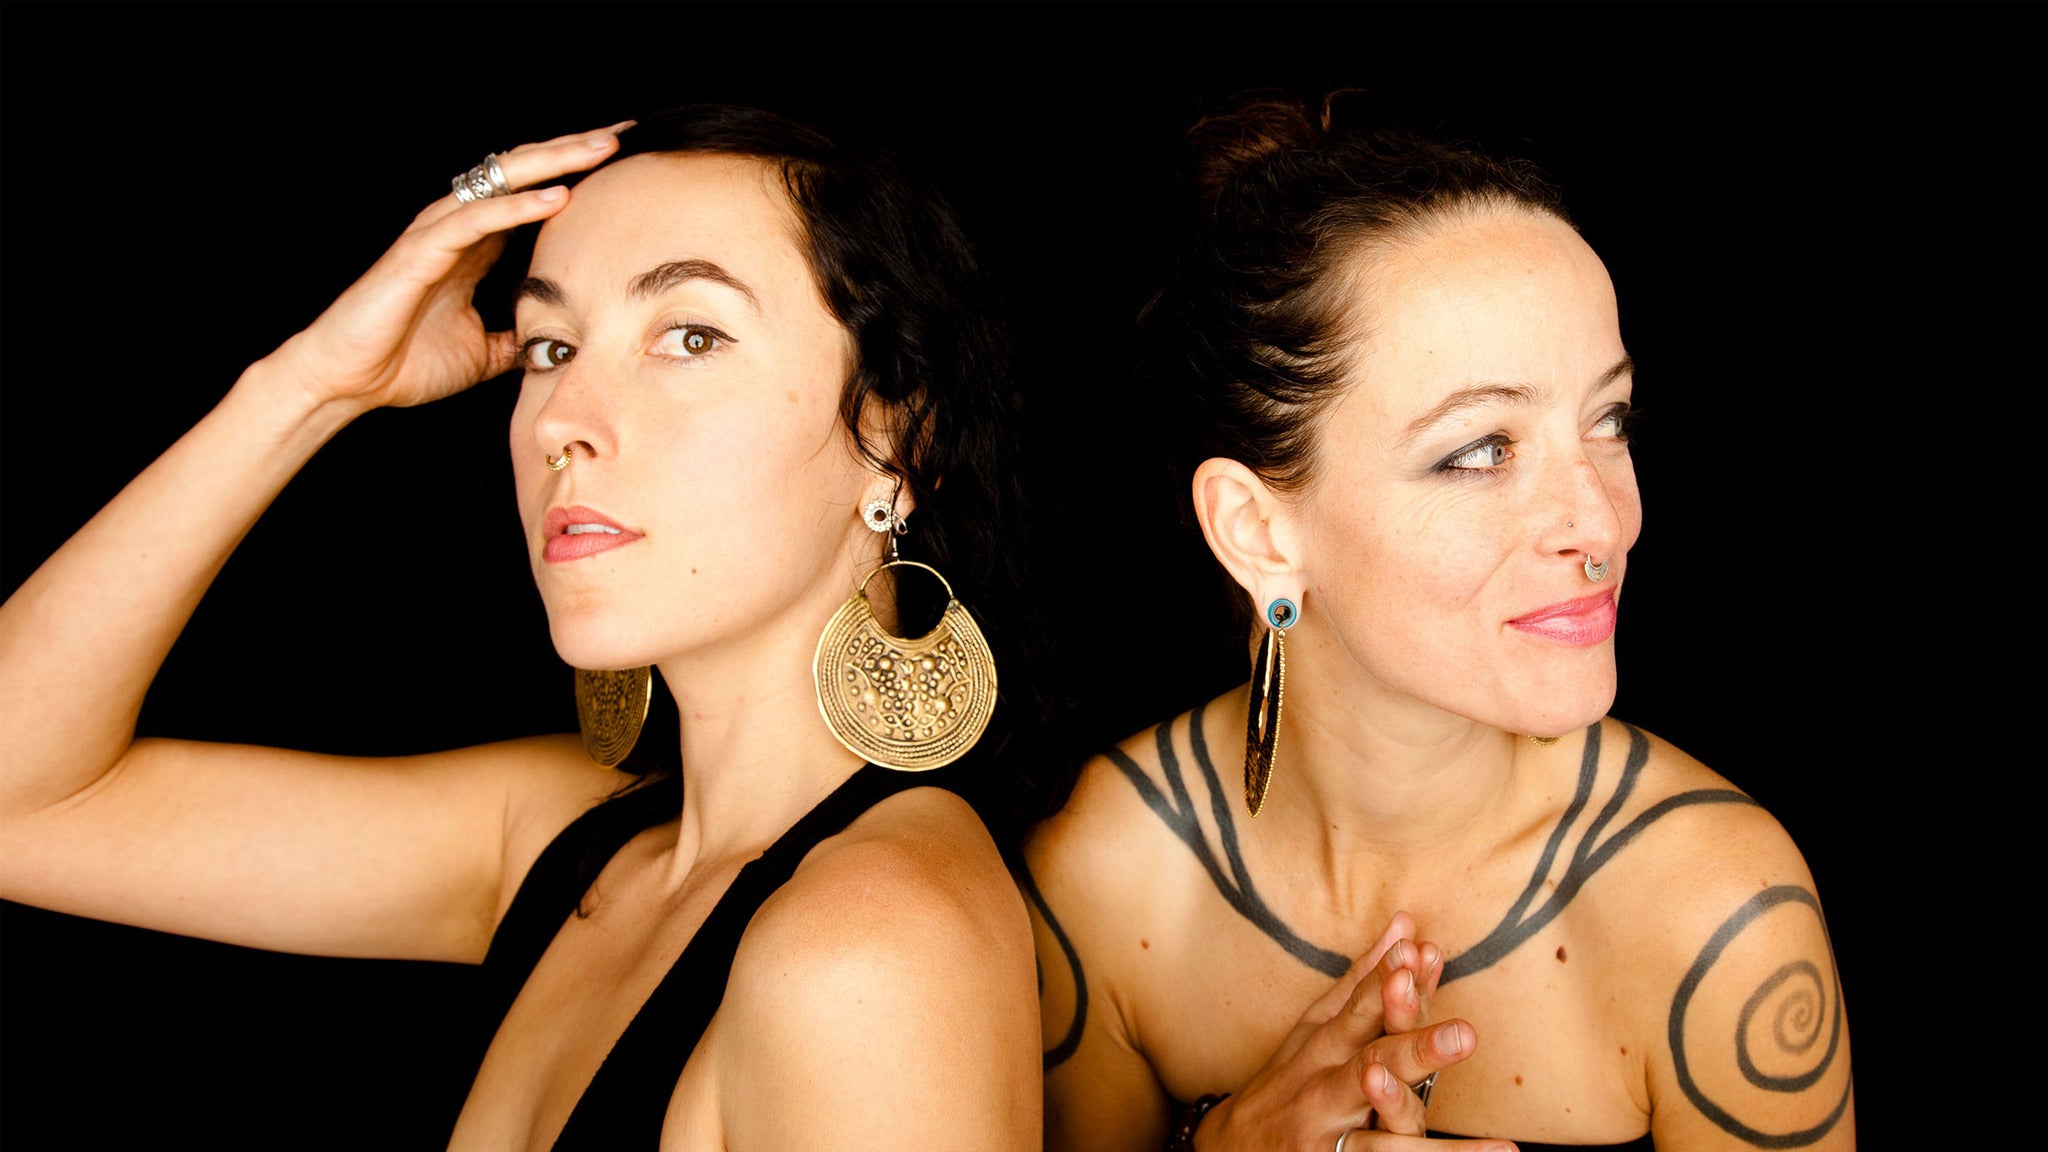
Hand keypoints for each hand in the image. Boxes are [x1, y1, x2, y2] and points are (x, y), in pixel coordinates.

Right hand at [257, 122, 628, 415]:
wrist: (349, 382)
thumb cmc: (405, 362)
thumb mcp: (482, 352)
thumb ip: (513, 338)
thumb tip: (549, 344)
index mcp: (474, 248)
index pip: (530, 198)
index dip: (573, 178)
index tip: (621, 165)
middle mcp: (457, 230)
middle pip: (521, 176)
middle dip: (572, 153)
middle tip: (621, 136)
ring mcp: (437, 236)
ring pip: (501, 184)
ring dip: (552, 164)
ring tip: (598, 149)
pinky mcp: (419, 254)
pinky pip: (474, 221)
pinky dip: (516, 207)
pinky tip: (554, 196)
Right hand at [1195, 913, 1491, 1151]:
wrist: (1233, 1149)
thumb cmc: (1287, 1079)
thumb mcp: (1315, 1027)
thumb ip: (1363, 979)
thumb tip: (1405, 924)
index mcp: (1324, 1045)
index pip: (1358, 1008)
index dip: (1386, 982)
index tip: (1416, 952)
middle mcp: (1325, 1088)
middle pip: (1372, 1064)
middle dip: (1416, 1049)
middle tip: (1465, 1035)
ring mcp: (1332, 1134)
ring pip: (1385, 1133)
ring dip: (1428, 1122)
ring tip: (1486, 1134)